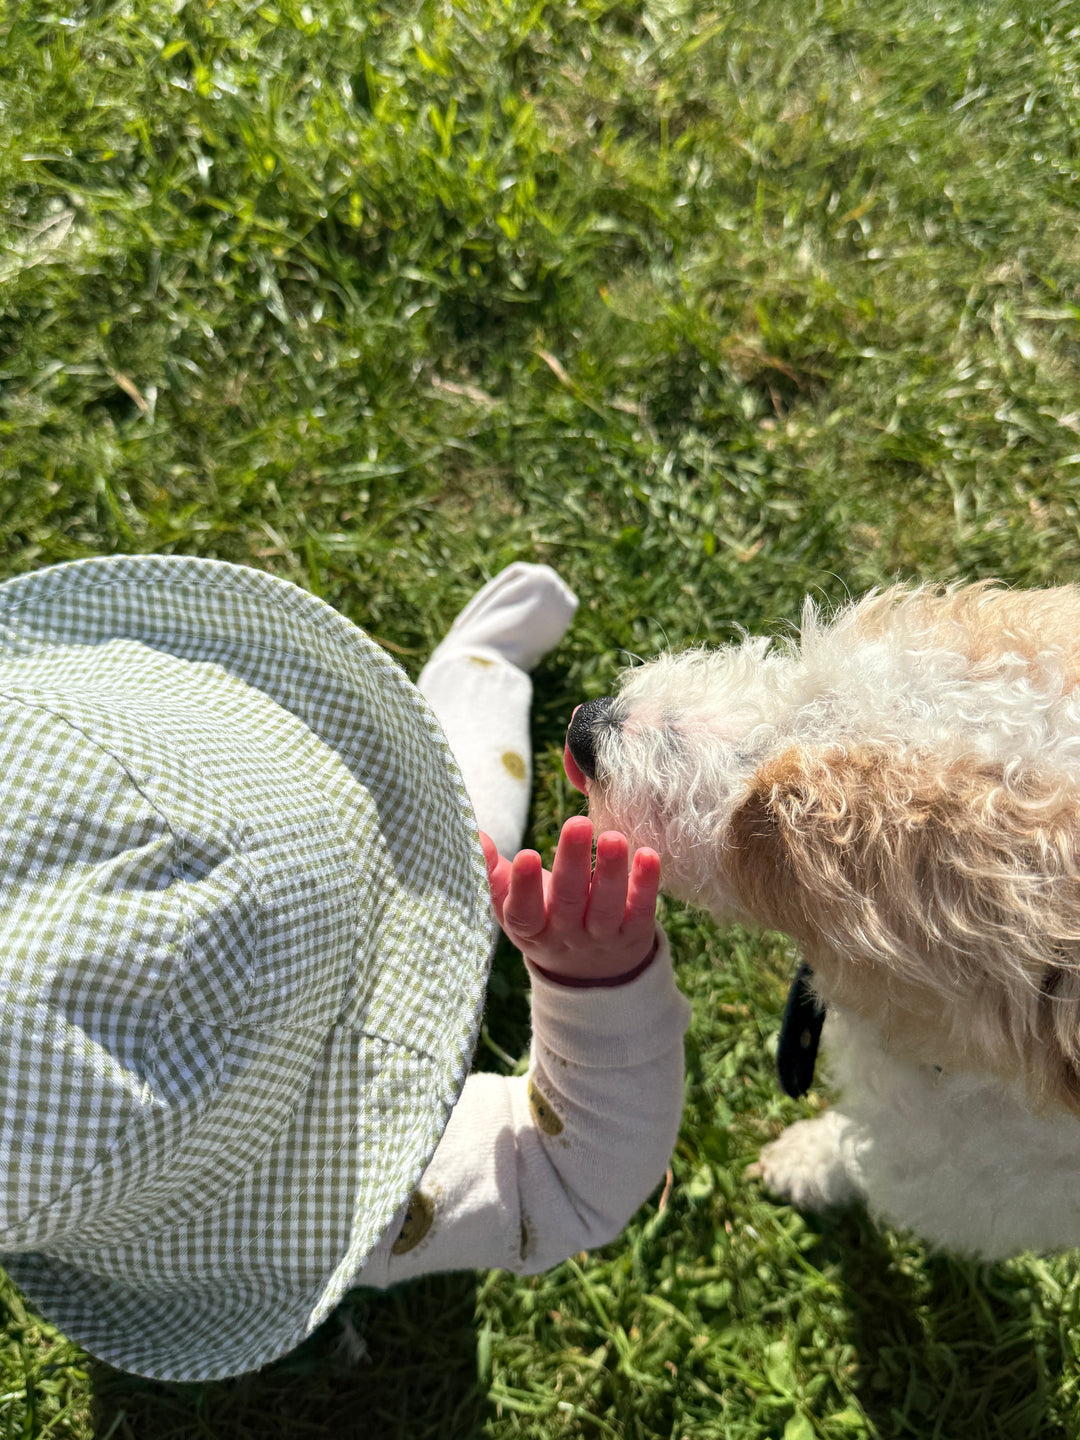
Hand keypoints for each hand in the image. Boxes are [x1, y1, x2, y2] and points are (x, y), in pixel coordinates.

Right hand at [480, 815, 659, 983]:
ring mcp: (601, 936)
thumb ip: (494, 872)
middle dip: (572, 861)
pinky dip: (646, 884)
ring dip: (610, 871)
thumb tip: (476, 836)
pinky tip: (648, 855)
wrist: (590, 972)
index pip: (524, 912)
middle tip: (578, 823)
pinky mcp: (633, 932)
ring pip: (606, 906)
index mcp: (531, 928)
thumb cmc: (545, 920)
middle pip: (568, 900)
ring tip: (614, 838)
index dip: (524, 887)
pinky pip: (641, 909)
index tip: (527, 855)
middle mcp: (565, 935)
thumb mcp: (514, 906)